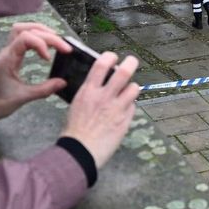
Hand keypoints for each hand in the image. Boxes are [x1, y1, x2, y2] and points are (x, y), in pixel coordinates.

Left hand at [0, 22, 68, 120]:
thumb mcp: (22, 98)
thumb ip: (43, 90)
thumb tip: (63, 82)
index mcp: (8, 59)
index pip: (25, 38)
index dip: (41, 43)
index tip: (49, 59)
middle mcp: (8, 50)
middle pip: (28, 30)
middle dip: (48, 36)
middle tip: (65, 48)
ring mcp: (9, 50)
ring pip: (23, 28)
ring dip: (41, 30)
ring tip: (57, 40)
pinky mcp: (12, 54)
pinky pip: (23, 36)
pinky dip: (36, 36)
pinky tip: (47, 44)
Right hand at [59, 50, 141, 169]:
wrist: (80, 151)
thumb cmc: (74, 131)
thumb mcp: (77, 105)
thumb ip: (90, 93)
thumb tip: (99, 84)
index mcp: (88, 91)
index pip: (102, 64)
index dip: (110, 56)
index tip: (113, 56)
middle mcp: (104, 96)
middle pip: (124, 71)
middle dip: (131, 63)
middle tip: (132, 62)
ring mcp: (117, 108)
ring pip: (134, 87)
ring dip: (133, 87)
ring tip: (129, 90)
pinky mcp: (125, 120)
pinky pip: (133, 106)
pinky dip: (130, 106)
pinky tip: (124, 110)